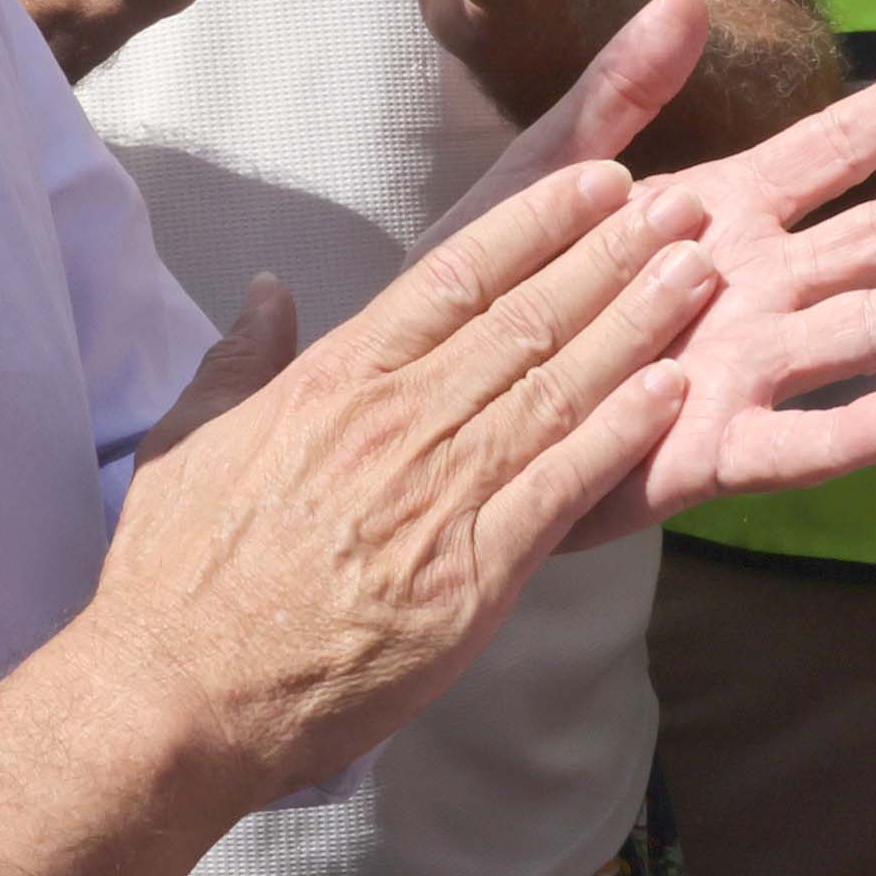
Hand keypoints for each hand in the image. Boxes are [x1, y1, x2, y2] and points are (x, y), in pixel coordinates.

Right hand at [85, 146, 711, 800]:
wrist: (181, 693)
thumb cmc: (177, 572)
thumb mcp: (190, 436)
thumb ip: (243, 356)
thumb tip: (269, 289)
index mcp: (336, 379)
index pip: (455, 275)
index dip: (535, 223)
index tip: (593, 182)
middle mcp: (399, 420)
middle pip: (527, 317)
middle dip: (611, 254)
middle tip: (680, 201)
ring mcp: (441, 495)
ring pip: (560, 387)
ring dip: (638, 324)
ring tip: (698, 269)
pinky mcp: (473, 575)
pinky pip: (565, 487)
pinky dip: (623, 432)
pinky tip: (675, 390)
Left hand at [439, 0, 875, 536]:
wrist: (449, 410)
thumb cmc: (504, 287)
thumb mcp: (548, 172)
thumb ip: (617, 91)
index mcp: (723, 209)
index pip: (837, 145)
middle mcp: (755, 287)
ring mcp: (742, 370)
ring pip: (863, 330)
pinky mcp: (706, 452)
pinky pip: (786, 445)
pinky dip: (844, 436)